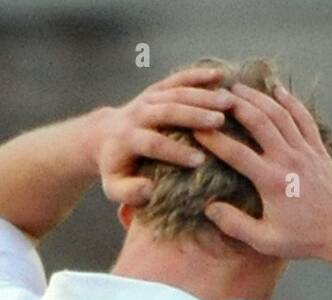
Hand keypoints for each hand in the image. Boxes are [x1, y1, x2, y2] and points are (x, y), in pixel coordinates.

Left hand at [94, 67, 230, 205]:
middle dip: (194, 116)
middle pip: (167, 111)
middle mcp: (137, 114)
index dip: (175, 151)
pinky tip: (220, 75)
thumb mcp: (114, 186)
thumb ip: (128, 193)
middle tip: (220, 121)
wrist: (104, 136)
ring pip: (176, 92)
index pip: (153, 143)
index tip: (200, 160)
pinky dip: (198, 75)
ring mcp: (148, 98)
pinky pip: (178, 79)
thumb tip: (149, 191)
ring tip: (228, 101)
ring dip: (203, 95)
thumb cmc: (115, 167)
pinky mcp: (157, 89)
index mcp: (127, 139)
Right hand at [196, 83, 331, 260]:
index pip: (237, 154)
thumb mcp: (265, 241)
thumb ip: (235, 225)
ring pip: (281, 115)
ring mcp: (306, 152)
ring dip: (259, 98)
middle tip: (217, 95)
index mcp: (272, 182)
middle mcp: (289, 161)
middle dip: (237, 106)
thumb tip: (209, 208)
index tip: (196, 129)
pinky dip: (290, 101)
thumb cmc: (303, 239)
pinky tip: (277, 90)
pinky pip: (304, 119)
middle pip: (260, 123)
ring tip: (239, 87)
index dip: (215, 140)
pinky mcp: (318, 150)